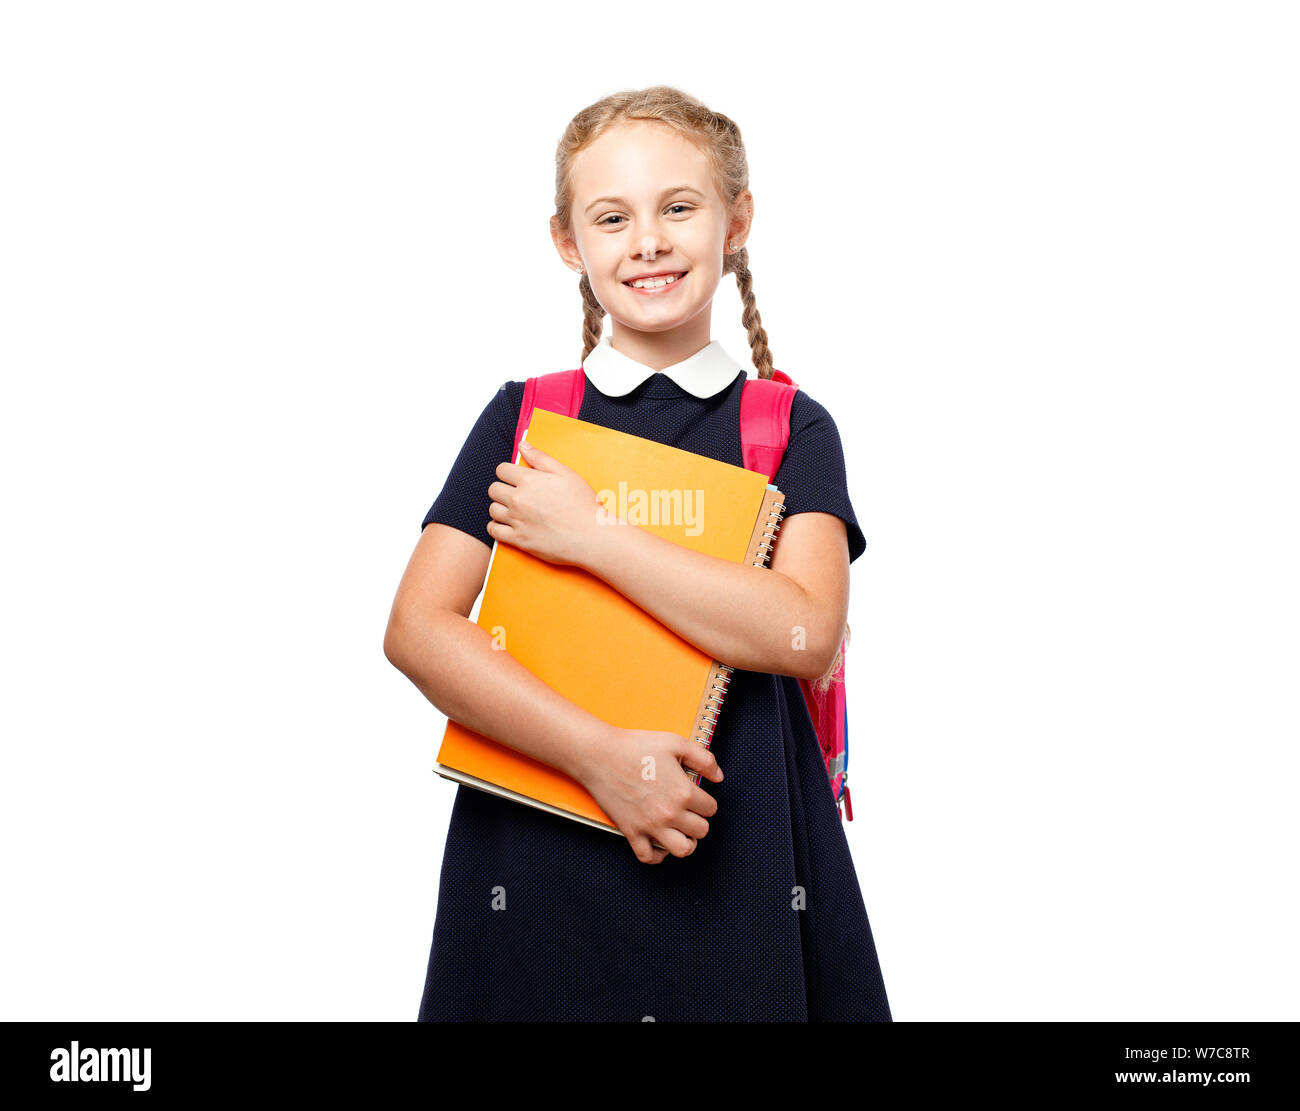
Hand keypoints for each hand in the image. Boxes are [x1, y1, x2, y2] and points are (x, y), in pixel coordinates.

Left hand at [486, 442, 607, 566]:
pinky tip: (507, 524)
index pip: (501, 470)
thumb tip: (522, 446)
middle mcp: (518, 500)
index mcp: (529, 481)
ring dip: (500, 507)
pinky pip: (493, 531)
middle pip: (494, 489)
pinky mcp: (518, 540)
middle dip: (503, 488)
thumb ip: (540, 458)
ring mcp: (517, 521)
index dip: (508, 472)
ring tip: (514, 509)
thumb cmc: (583, 504)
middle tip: (516, 493)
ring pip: (492, 509)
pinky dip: (496, 527)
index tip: (515, 478)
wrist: (591, 536)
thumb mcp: (566, 473)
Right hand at [576, 727, 722, 864]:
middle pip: (701, 830)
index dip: (706, 801)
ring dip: (686, 842)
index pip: (710, 809)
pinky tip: (660, 842)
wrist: (600, 755)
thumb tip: (718, 776)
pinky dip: (658, 855)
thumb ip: (703, 759)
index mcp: (683, 792)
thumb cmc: (635, 747)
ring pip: (682, 850)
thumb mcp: (676, 743)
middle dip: (699, 820)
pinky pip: (649, 857)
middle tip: (690, 812)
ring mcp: (650, 825)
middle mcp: (670, 813)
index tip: (697, 797)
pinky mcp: (632, 832)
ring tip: (681, 831)